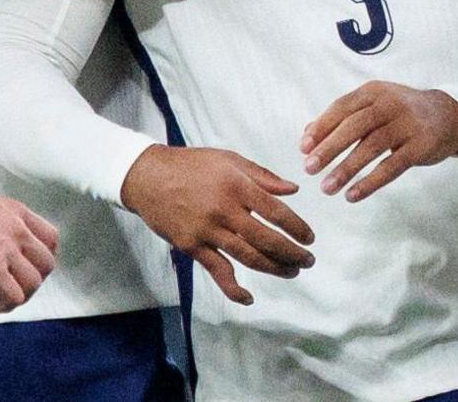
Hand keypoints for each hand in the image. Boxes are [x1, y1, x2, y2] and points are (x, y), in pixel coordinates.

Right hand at [0, 190, 59, 313]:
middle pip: (47, 263)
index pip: (50, 238)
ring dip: (22, 295)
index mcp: (17, 213)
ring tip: (3, 296)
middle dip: (35, 278)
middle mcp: (18, 231)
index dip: (44, 256)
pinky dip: (7, 305)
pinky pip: (15, 296)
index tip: (32, 265)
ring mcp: (6, 251)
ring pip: (34, 283)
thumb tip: (5, 235)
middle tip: (17, 283)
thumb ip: (4, 219)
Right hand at [120, 145, 315, 304]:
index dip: (297, 228)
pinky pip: (217, 271)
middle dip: (292, 253)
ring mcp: (207, 231)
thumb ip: (262, 175)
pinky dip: (233, 288)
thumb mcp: (228, 159)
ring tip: (291, 272)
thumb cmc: (191, 165)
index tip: (309, 237)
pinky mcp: (192, 246)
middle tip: (308, 260)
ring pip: (248, 257)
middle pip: (266, 239)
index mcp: (236, 185)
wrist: (148, 177)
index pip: (276, 211)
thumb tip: (293, 190)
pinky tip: (248, 297)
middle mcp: (224, 210)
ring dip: (274, 268)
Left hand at [299, 81, 457, 201]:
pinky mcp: (421, 145)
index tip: (303, 148)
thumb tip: (307, 134)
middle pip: (354, 126)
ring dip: (346, 169)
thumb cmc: (401, 113)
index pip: (341, 108)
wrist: (448, 115)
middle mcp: (389, 104)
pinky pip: (392, 166)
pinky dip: (371, 182)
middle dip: (329, 148)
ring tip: (327, 188)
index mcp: (372, 92)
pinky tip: (353, 195)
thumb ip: (341, 118)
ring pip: (371, 147)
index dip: (321, 128)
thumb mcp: (372, 106)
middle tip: (309, 168)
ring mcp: (407, 124)